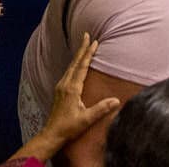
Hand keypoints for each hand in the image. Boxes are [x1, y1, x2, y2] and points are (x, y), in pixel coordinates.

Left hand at [33, 35, 120, 152]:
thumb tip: (116, 100)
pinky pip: (68, 72)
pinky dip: (74, 64)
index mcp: (72, 88)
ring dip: (78, 55)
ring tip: (84, 46)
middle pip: (75, 62)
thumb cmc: (69, 127)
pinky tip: (76, 64)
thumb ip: (101, 109)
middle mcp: (65, 84)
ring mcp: (60, 86)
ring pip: (71, 66)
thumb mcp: (87, 119)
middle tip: (87, 35)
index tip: (94, 42)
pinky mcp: (59, 90)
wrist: (52, 134)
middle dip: (82, 48)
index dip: (88, 53)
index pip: (82, 66)